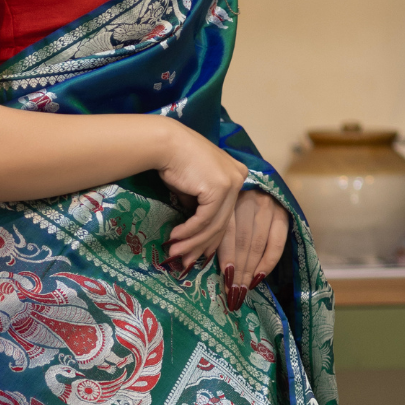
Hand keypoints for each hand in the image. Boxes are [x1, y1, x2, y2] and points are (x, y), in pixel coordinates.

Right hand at [157, 124, 247, 270]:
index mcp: (236, 175)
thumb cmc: (174, 161)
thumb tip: (196, 233)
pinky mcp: (220, 188)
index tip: (197, 253)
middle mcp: (239, 178)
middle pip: (222, 222)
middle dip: (201, 245)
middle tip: (185, 260)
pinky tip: (175, 237)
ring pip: (214, 224)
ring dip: (192, 242)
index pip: (226, 213)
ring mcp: (232, 182)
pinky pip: (204, 219)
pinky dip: (189, 231)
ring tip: (176, 253)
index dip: (212, 237)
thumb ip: (200, 208)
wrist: (165, 143)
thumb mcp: (193, 188)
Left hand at [218, 189, 290, 309]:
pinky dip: (267, 263)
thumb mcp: (217, 206)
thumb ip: (212, 227)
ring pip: (256, 245)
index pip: (226, 234)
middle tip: (231, 293)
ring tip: (242, 289)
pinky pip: (276, 243)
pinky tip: (258, 278)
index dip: (223, 258)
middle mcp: (248, 200)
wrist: (257, 179)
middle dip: (236, 270)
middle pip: (241, 242)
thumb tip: (196, 258)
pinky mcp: (282, 213)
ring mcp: (268, 206)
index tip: (218, 279)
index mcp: (228, 199)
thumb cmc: (229, 198)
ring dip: (249, 270)